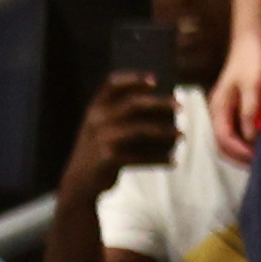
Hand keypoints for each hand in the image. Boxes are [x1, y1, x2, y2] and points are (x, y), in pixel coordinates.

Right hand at [64, 71, 178, 191]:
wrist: (78, 182)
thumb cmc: (98, 151)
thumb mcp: (100, 128)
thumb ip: (121, 115)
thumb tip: (165, 108)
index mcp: (95, 108)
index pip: (111, 84)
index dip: (133, 79)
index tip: (155, 80)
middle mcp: (97, 120)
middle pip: (133, 103)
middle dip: (160, 103)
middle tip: (180, 106)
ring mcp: (102, 139)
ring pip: (141, 130)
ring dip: (165, 132)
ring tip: (182, 135)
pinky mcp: (108, 159)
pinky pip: (141, 157)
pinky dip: (159, 159)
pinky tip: (173, 161)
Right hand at [210, 27, 260, 156]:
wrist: (251, 42)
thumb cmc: (252, 61)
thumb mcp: (253, 86)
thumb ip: (250, 111)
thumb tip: (250, 138)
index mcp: (219, 107)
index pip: (223, 138)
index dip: (239, 151)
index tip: (257, 159)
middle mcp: (219, 111)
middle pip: (223, 143)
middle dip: (239, 156)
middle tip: (260, 165)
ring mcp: (226, 110)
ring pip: (230, 138)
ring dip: (243, 150)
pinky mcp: (236, 107)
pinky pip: (237, 131)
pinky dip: (247, 141)